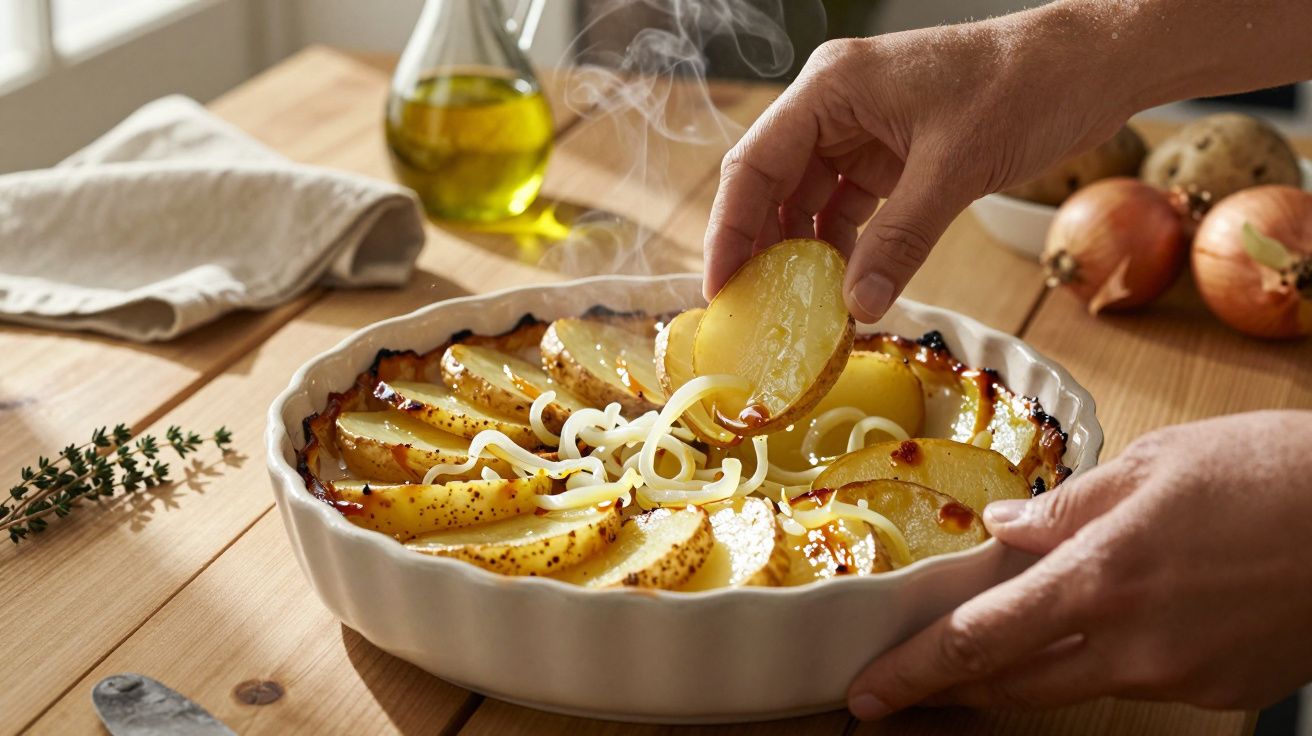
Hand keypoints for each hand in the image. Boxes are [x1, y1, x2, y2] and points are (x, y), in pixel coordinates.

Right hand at [703, 9, 1134, 320]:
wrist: (1090, 64)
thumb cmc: (1025, 86)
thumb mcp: (955, 168)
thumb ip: (900, 239)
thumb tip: (857, 305)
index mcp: (831, 87)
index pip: (754, 164)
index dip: (728, 230)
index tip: (720, 288)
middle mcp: (835, 105)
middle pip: (773, 185)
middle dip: (761, 249)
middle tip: (751, 311)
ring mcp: (862, 128)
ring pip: (809, 201)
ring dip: (805, 255)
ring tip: (796, 311)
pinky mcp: (893, 152)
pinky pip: (851, 207)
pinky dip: (846, 248)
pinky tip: (846, 289)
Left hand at [847, 411, 1311, 719]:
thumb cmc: (1273, 474)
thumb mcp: (1154, 464)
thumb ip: (1066, 507)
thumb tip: (1003, 530)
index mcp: (1102, 577)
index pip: (978, 641)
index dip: (914, 673)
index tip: (868, 693)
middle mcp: (1134, 644)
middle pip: (1014, 682)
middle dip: (951, 689)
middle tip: (905, 687)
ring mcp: (1181, 677)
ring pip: (1075, 683)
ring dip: (1026, 667)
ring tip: (996, 640)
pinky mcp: (1220, 691)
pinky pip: (1139, 679)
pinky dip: (1108, 655)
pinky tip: (1118, 617)